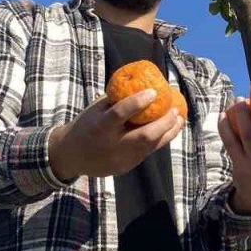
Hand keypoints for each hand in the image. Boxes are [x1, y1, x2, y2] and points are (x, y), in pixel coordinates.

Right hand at [49, 89, 183, 179]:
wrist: (70, 156)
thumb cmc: (85, 125)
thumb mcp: (95, 110)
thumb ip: (116, 101)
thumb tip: (140, 84)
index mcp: (100, 126)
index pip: (120, 113)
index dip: (138, 102)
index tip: (154, 91)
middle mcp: (112, 145)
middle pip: (144, 136)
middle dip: (164, 122)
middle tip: (175, 109)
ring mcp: (120, 159)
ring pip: (151, 146)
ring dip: (169, 132)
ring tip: (179, 118)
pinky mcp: (126, 167)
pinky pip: (147, 153)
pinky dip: (160, 140)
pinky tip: (169, 130)